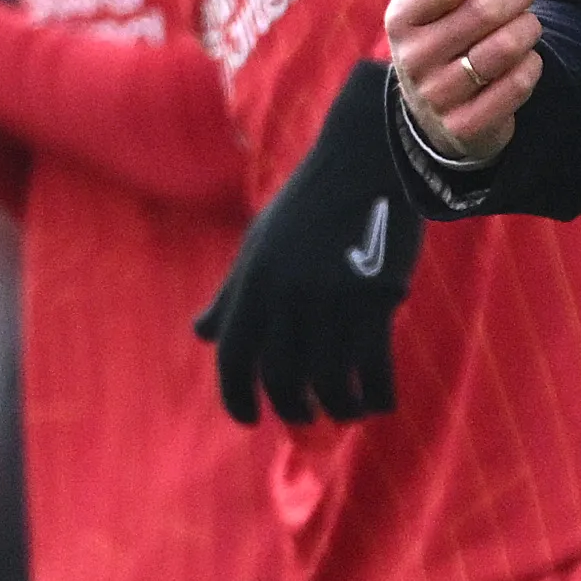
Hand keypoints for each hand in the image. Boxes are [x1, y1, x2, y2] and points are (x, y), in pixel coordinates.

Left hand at [196, 64, 430, 423]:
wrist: (367, 161)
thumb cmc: (311, 206)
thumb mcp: (261, 246)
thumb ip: (232, 295)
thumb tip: (202, 334)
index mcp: (253, 281)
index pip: (232, 355)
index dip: (236, 396)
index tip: (249, 419)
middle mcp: (288, 295)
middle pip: (283, 378)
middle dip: (294, 408)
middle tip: (305, 416)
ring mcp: (334, 300)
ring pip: (332, 383)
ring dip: (340, 408)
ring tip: (347, 411)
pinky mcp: (378, 301)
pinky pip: (377, 370)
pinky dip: (378, 396)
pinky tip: (379, 403)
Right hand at [384, 0, 539, 165]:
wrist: (436, 111)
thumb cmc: (449, 28)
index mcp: (402, 15)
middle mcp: (411, 56)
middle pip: (483, 12)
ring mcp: (435, 95)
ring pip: (502, 50)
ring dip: (529, 30)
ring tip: (529, 23)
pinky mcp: (463, 127)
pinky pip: (514, 88)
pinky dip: (531, 68)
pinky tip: (528, 60)